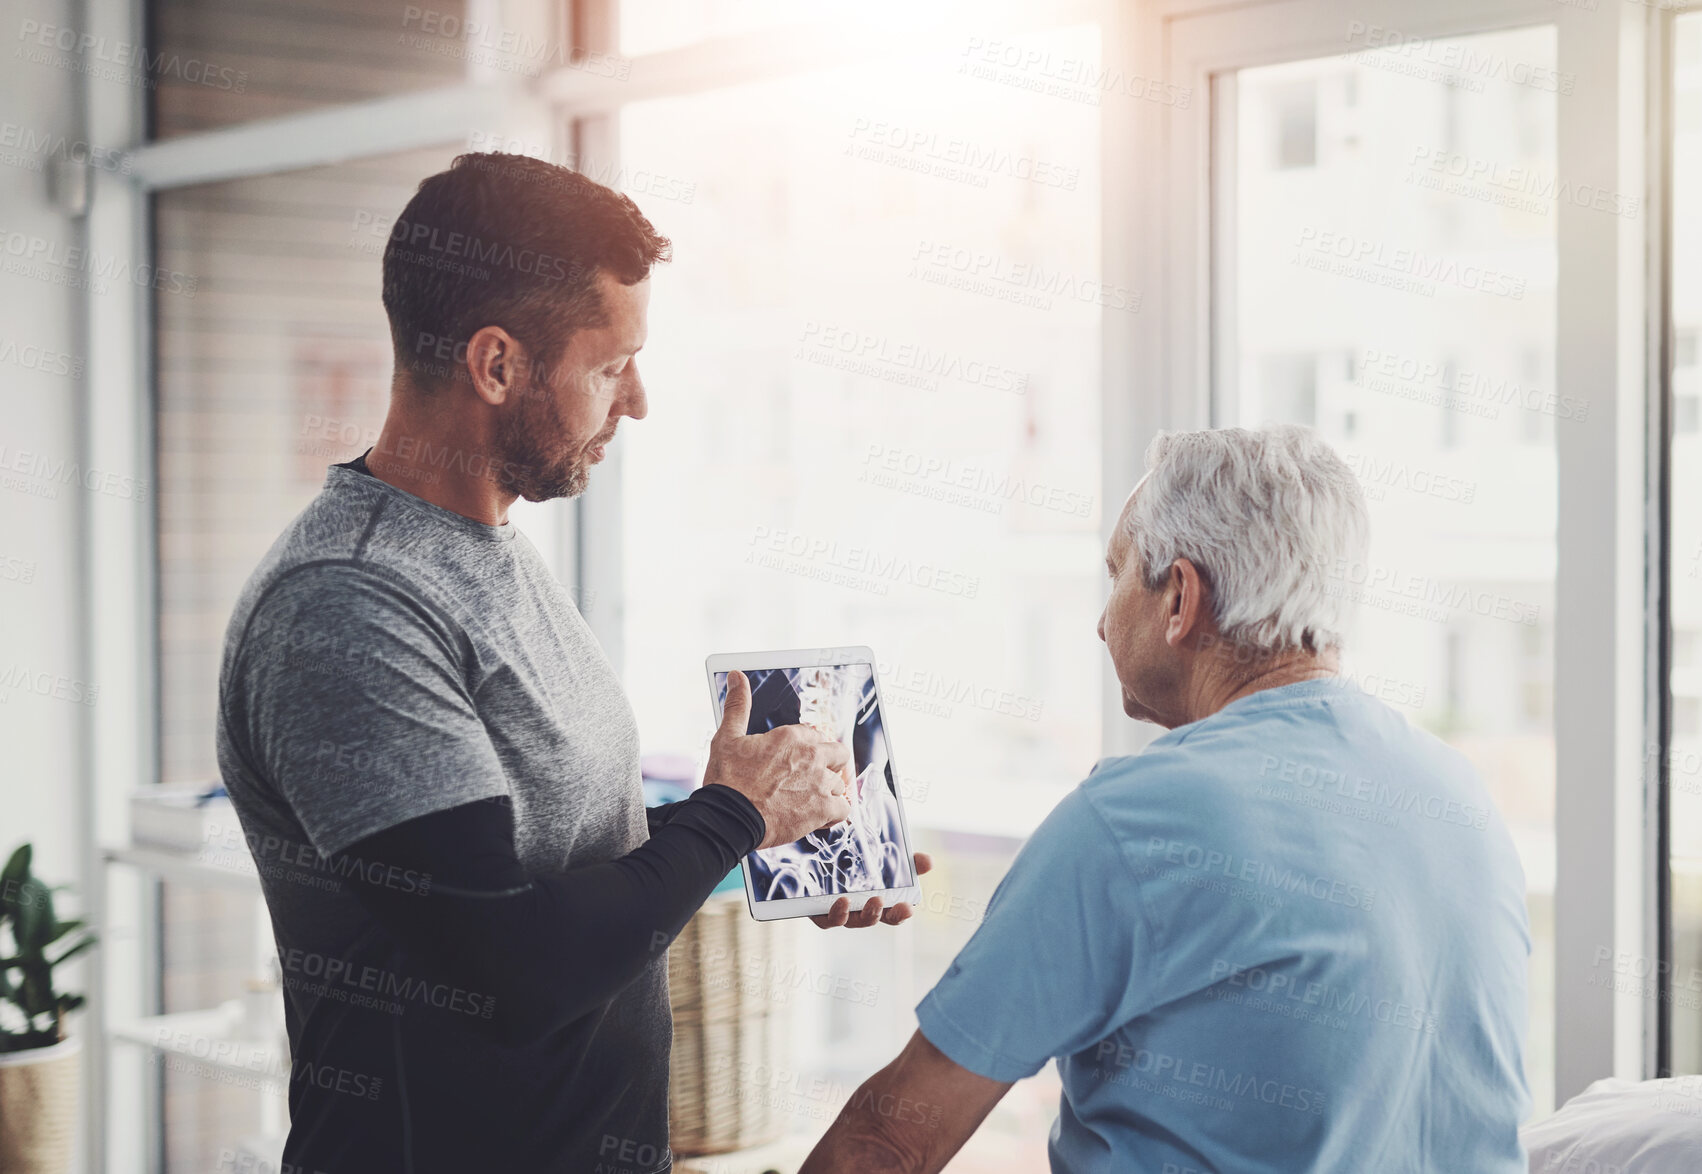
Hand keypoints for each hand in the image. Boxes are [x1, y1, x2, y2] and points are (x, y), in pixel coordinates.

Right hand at [703, 669, 853, 849]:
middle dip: (828, 764)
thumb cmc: (726, 782)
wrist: (727, 819)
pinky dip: (834, 814)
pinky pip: (844, 809)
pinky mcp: (822, 810)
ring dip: (827, 792)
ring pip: (839, 784)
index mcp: (790, 737)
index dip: (807, 748)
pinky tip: (819, 817)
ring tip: (807, 801)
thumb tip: (736, 676)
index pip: (814, 735)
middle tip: (810, 778)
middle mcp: (810, 757)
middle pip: (838, 754)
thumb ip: (737, 705)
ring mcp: (819, 784)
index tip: (796, 761)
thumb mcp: (727, 737)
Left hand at [810, 852, 933, 928]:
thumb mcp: (881, 853)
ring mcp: (839, 911)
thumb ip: (906, 859)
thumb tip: (928, 861)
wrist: (817, 850)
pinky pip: (828, 919)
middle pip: (876, 919)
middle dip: (890, 915)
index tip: (909, 907)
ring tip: (875, 900)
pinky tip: (844, 900)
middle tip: (899, 906)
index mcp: (877, 900)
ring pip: (853, 921)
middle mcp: (858, 909)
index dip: (902, 913)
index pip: (893, 913)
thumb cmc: (854, 857)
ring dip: (867, 914)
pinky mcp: (818, 910)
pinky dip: (838, 913)